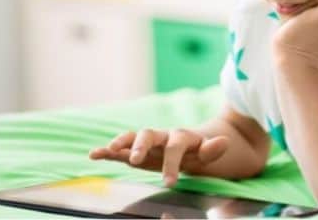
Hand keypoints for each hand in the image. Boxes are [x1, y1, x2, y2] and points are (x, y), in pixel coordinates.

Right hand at [88, 128, 228, 185]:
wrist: (196, 142)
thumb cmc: (203, 149)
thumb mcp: (212, 151)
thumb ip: (214, 148)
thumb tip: (223, 141)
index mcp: (182, 137)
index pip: (176, 147)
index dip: (172, 164)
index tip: (169, 183)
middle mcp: (163, 136)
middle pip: (149, 134)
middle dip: (141, 145)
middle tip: (135, 159)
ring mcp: (149, 143)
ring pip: (132, 137)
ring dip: (119, 143)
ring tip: (106, 150)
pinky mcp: (139, 151)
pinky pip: (123, 149)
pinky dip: (108, 151)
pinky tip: (94, 154)